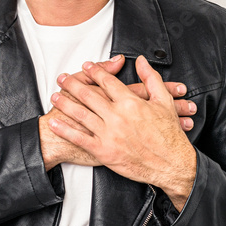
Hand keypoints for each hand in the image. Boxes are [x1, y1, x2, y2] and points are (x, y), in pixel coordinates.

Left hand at [47, 55, 196, 211]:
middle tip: (62, 78)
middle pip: (88, 95)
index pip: (107, 81)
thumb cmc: (169, 134)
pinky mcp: (104, 151)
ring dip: (64, 104)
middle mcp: (117, 116)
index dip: (94, 71)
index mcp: (130, 102)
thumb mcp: (163, 101)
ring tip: (55, 96)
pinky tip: (55, 123)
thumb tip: (141, 61)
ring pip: (80, 114)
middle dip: (72, 84)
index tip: (86, 66)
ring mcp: (109, 134)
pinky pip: (79, 138)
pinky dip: (65, 130)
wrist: (171, 164)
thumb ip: (150, 78)